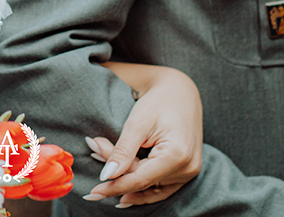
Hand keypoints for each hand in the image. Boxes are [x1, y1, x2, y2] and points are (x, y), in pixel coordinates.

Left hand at [83, 66, 201, 206]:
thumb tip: (106, 176)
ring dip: (126, 178)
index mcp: (177, 154)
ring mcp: (189, 171)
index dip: (114, 186)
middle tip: (95, 150)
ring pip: (150, 185)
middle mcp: (188, 167)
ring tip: (105, 165)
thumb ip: (123, 151)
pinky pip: (161, 187)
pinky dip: (141, 184)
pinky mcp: (186, 171)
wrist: (180, 90)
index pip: (140, 179)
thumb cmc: (159, 101)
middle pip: (143, 181)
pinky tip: (123, 186)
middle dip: (117, 173)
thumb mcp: (137, 123)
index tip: (93, 192)